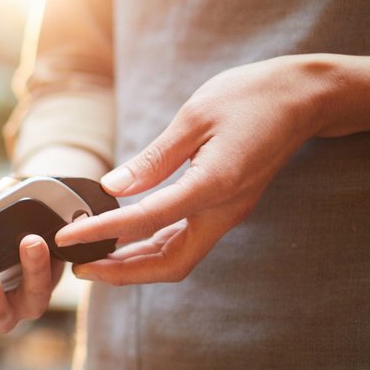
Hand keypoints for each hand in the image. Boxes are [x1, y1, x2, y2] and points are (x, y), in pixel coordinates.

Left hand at [55, 55, 329, 284]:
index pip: (148, 220)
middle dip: (121, 272)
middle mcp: (223, 210)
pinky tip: (124, 240)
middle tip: (78, 265)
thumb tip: (112, 187)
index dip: (102, 232)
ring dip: (135, 265)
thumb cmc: (251, 97)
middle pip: (169, 263)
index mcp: (215, 185)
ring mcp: (226, 213)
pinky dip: (151, 246)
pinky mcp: (224, 207)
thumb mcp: (195, 117)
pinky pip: (185, 240)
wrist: (304, 97)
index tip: (66, 238)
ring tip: (93, 258)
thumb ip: (154, 158)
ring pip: (177, 257)